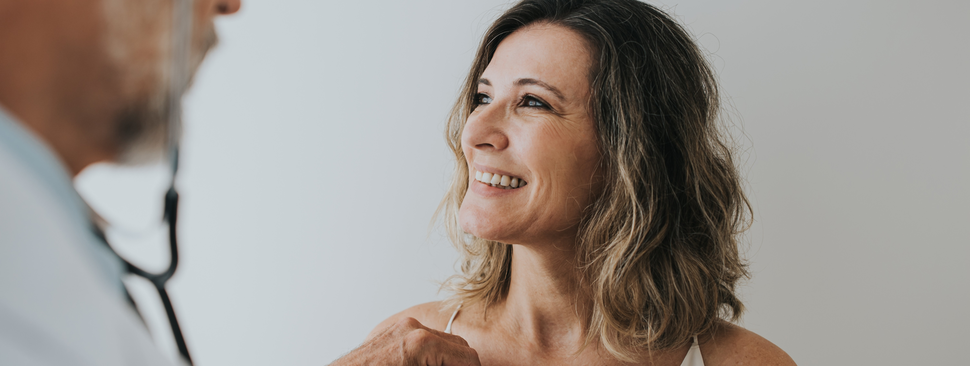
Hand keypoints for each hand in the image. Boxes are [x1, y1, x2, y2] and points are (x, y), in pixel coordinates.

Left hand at [330, 317, 480, 365]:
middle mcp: (412, 329)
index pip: (468, 357)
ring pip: (441, 341)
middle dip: (461, 364)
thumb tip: (467, 365)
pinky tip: (425, 365)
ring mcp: (400, 328)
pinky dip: (430, 354)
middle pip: (458, 346)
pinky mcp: (391, 332)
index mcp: (422, 344)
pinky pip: (422, 339)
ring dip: (446, 359)